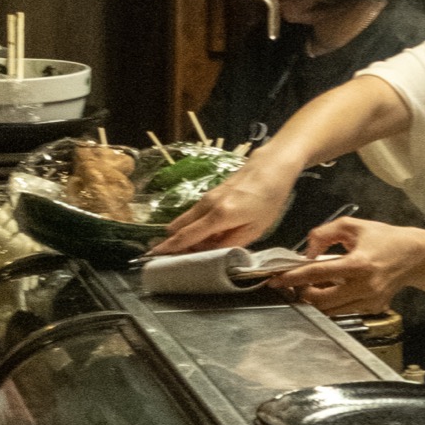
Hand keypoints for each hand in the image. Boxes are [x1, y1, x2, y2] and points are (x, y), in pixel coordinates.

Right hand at [152, 157, 294, 257]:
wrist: (272, 166)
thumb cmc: (269, 199)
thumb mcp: (255, 229)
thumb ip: (230, 243)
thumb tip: (209, 253)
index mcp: (219, 216)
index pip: (187, 236)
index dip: (170, 248)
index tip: (152, 256)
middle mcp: (207, 205)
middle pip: (178, 226)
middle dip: (173, 242)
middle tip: (175, 258)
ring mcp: (207, 196)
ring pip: (186, 219)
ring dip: (185, 234)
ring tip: (195, 249)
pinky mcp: (211, 192)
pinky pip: (195, 213)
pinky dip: (194, 225)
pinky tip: (208, 234)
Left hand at [272, 217, 424, 316]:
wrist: (415, 255)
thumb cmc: (384, 238)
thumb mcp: (354, 226)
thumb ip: (325, 233)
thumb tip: (307, 252)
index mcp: (359, 263)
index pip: (318, 273)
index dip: (294, 277)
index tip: (277, 280)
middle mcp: (365, 286)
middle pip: (321, 300)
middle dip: (303, 294)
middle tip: (295, 285)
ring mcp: (370, 301)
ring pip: (331, 310)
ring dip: (316, 300)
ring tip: (312, 287)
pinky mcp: (373, 309)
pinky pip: (344, 310)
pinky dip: (334, 302)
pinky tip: (334, 289)